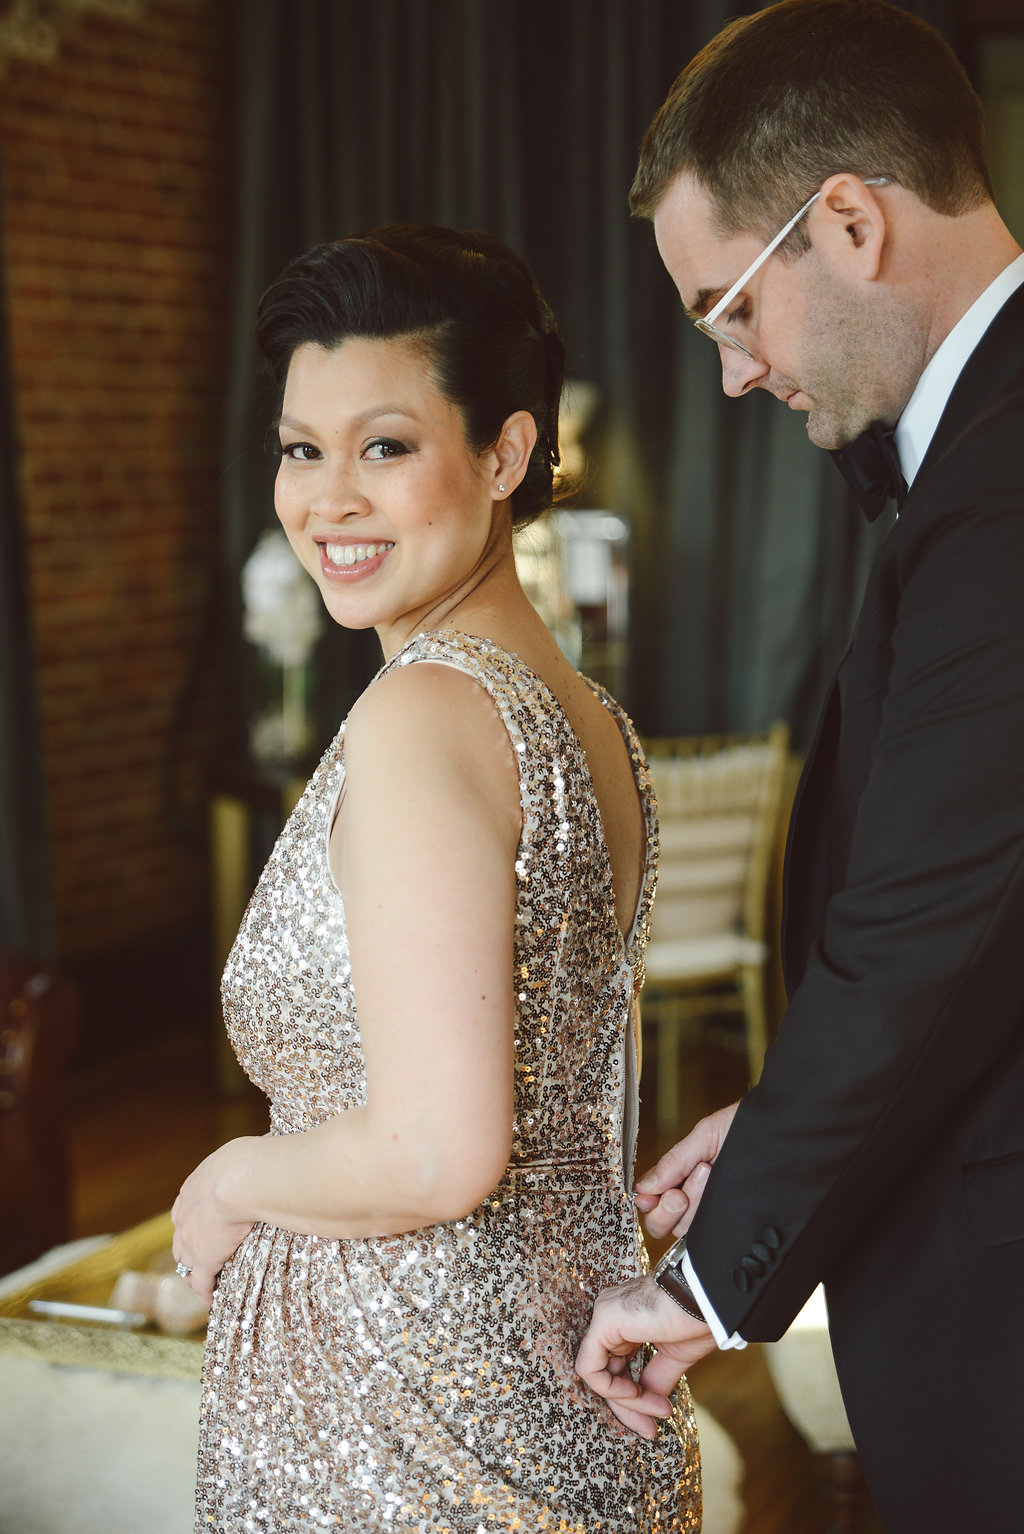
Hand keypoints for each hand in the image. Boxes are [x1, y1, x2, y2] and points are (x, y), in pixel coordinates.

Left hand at [171, 1138, 258, 1307]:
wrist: (242, 1179)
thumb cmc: (251, 1160)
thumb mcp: (245, 1154)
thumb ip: (252, 1161)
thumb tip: (274, 1154)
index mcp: (193, 1188)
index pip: (188, 1210)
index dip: (196, 1221)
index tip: (208, 1227)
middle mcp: (185, 1215)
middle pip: (181, 1237)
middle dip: (190, 1247)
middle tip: (206, 1255)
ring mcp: (193, 1239)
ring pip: (187, 1261)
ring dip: (196, 1271)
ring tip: (209, 1279)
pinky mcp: (205, 1259)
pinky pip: (202, 1283)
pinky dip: (206, 1292)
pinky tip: (213, 1299)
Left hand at [575, 1275, 716, 1435]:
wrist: (710, 1302)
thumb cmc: (697, 1318)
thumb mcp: (673, 1356)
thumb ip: (655, 1378)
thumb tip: (649, 1405)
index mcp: (625, 1321)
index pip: (617, 1367)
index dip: (633, 1399)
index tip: (658, 1419)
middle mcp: (610, 1316)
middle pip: (607, 1373)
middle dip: (629, 1407)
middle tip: (652, 1430)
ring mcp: (604, 1316)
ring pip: (599, 1375)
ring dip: (628, 1402)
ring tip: (660, 1410)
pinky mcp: (603, 1321)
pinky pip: (591, 1368)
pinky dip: (611, 1389)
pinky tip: (637, 1393)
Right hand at [634, 1101, 739, 1239]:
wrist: (783, 1129)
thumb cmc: (746, 1127)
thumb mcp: (705, 1135)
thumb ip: (674, 1161)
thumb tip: (644, 1188)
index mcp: (680, 1176)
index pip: (649, 1202)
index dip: (647, 1202)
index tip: (652, 1195)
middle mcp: (693, 1199)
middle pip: (660, 1225)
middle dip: (667, 1209)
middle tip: (679, 1193)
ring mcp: (712, 1213)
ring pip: (683, 1230)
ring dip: (693, 1201)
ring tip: (709, 1171)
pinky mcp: (731, 1225)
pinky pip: (709, 1236)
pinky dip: (708, 1219)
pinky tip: (718, 1194)